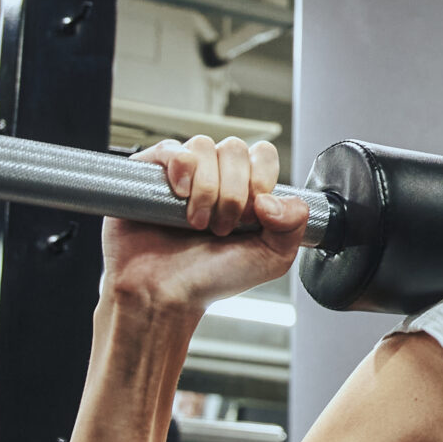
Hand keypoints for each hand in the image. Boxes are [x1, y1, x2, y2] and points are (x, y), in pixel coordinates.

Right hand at [101, 136, 312, 314]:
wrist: (164, 295)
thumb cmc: (211, 279)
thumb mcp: (270, 259)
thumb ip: (293, 226)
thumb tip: (274, 199)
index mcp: (245, 189)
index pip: (262, 154)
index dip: (261, 179)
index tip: (250, 216)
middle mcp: (214, 176)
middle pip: (235, 148)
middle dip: (233, 192)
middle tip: (222, 227)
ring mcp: (182, 173)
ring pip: (204, 146)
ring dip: (207, 187)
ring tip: (197, 223)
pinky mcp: (149, 174)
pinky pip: (170, 148)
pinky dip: (181, 168)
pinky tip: (180, 196)